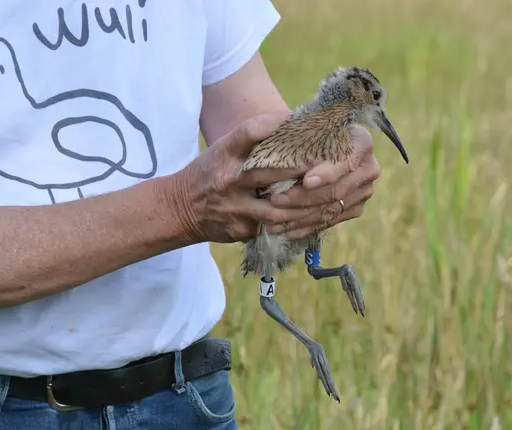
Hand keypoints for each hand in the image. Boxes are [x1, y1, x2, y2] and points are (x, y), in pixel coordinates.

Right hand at [171, 112, 325, 243]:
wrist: (181, 208)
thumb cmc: (212, 172)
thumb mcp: (225, 150)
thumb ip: (254, 141)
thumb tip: (296, 124)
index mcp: (225, 152)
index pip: (251, 131)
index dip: (277, 123)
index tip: (300, 119)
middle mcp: (230, 177)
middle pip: (272, 171)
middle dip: (303, 167)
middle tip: (330, 163)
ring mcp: (235, 206)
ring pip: (279, 208)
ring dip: (305, 204)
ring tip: (328, 197)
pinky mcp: (241, 228)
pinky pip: (274, 227)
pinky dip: (295, 223)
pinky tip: (312, 219)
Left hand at [265, 125, 379, 238]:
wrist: (309, 151)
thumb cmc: (299, 135)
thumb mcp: (293, 128)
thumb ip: (285, 129)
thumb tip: (270, 128)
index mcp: (361, 142)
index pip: (347, 159)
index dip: (328, 172)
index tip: (306, 181)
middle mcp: (368, 167)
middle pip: (337, 190)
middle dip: (304, 198)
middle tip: (277, 200)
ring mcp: (364, 191)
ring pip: (330, 210)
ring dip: (299, 216)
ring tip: (272, 220)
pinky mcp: (354, 209)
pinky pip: (328, 222)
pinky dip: (304, 227)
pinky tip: (282, 230)